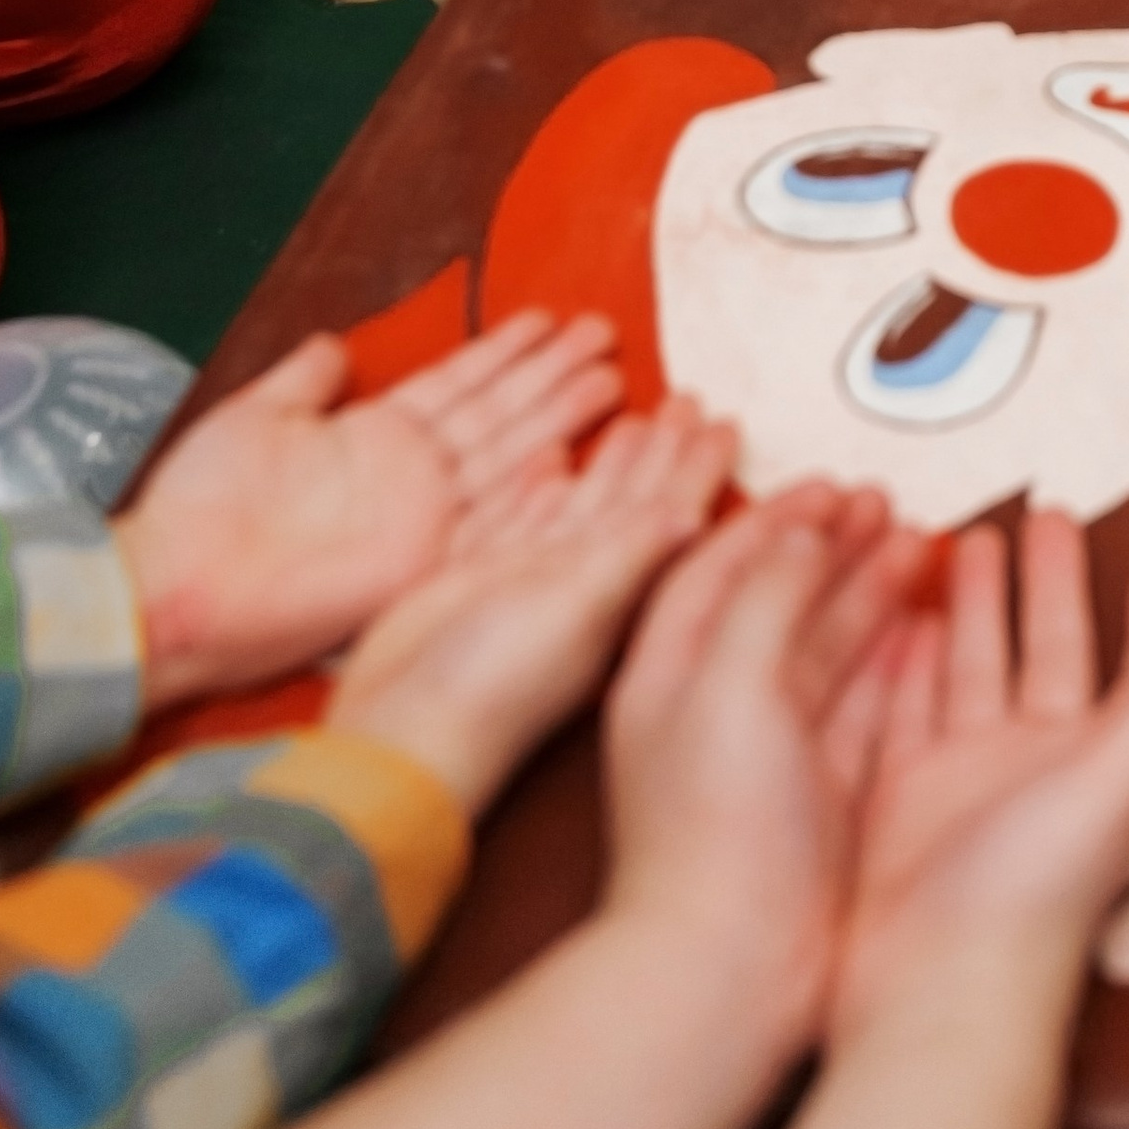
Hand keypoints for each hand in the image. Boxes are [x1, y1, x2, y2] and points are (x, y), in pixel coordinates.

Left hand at [117, 314, 625, 709]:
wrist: (176, 586)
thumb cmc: (203, 505)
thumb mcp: (254, 418)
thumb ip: (303, 382)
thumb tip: (334, 344)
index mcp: (374, 437)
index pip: (456, 383)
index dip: (503, 352)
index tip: (549, 319)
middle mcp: (410, 475)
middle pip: (497, 412)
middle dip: (551, 373)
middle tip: (605, 332)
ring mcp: (421, 518)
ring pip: (506, 452)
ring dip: (556, 414)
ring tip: (610, 372)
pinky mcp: (421, 562)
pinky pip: (486, 517)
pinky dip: (529, 487)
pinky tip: (571, 454)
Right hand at [328, 399, 735, 815]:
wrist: (400, 727)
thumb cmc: (495, 685)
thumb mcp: (574, 610)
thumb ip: (629, 557)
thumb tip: (695, 514)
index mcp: (616, 588)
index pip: (668, 512)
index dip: (697, 470)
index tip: (727, 422)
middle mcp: (581, 582)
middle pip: (630, 499)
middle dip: (661, 451)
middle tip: (688, 401)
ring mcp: (529, 581)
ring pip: (580, 504)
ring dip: (607, 463)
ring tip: (635, 418)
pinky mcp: (479, 580)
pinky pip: (522, 518)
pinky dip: (541, 488)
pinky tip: (551, 459)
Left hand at [600, 485, 929, 1036]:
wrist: (730, 970)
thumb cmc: (712, 831)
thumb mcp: (728, 685)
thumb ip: (764, 596)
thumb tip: (801, 535)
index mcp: (670, 671)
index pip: (717, 565)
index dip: (774, 518)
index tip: (830, 486)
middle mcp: (718, 706)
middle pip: (779, 600)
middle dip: (832, 548)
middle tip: (888, 505)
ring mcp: (773, 755)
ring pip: (828, 650)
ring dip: (871, 595)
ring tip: (922, 549)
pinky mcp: (822, 798)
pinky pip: (864, 708)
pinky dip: (897, 663)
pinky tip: (934, 631)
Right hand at [833, 508, 1128, 1041]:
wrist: (936, 991)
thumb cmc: (1039, 897)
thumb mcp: (1122, 775)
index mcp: (1103, 760)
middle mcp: (1039, 766)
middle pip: (1049, 651)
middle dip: (1050, 585)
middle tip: (1048, 513)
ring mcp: (966, 781)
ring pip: (974, 668)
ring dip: (974, 606)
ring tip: (965, 537)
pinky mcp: (902, 800)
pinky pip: (906, 710)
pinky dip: (905, 663)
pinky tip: (898, 617)